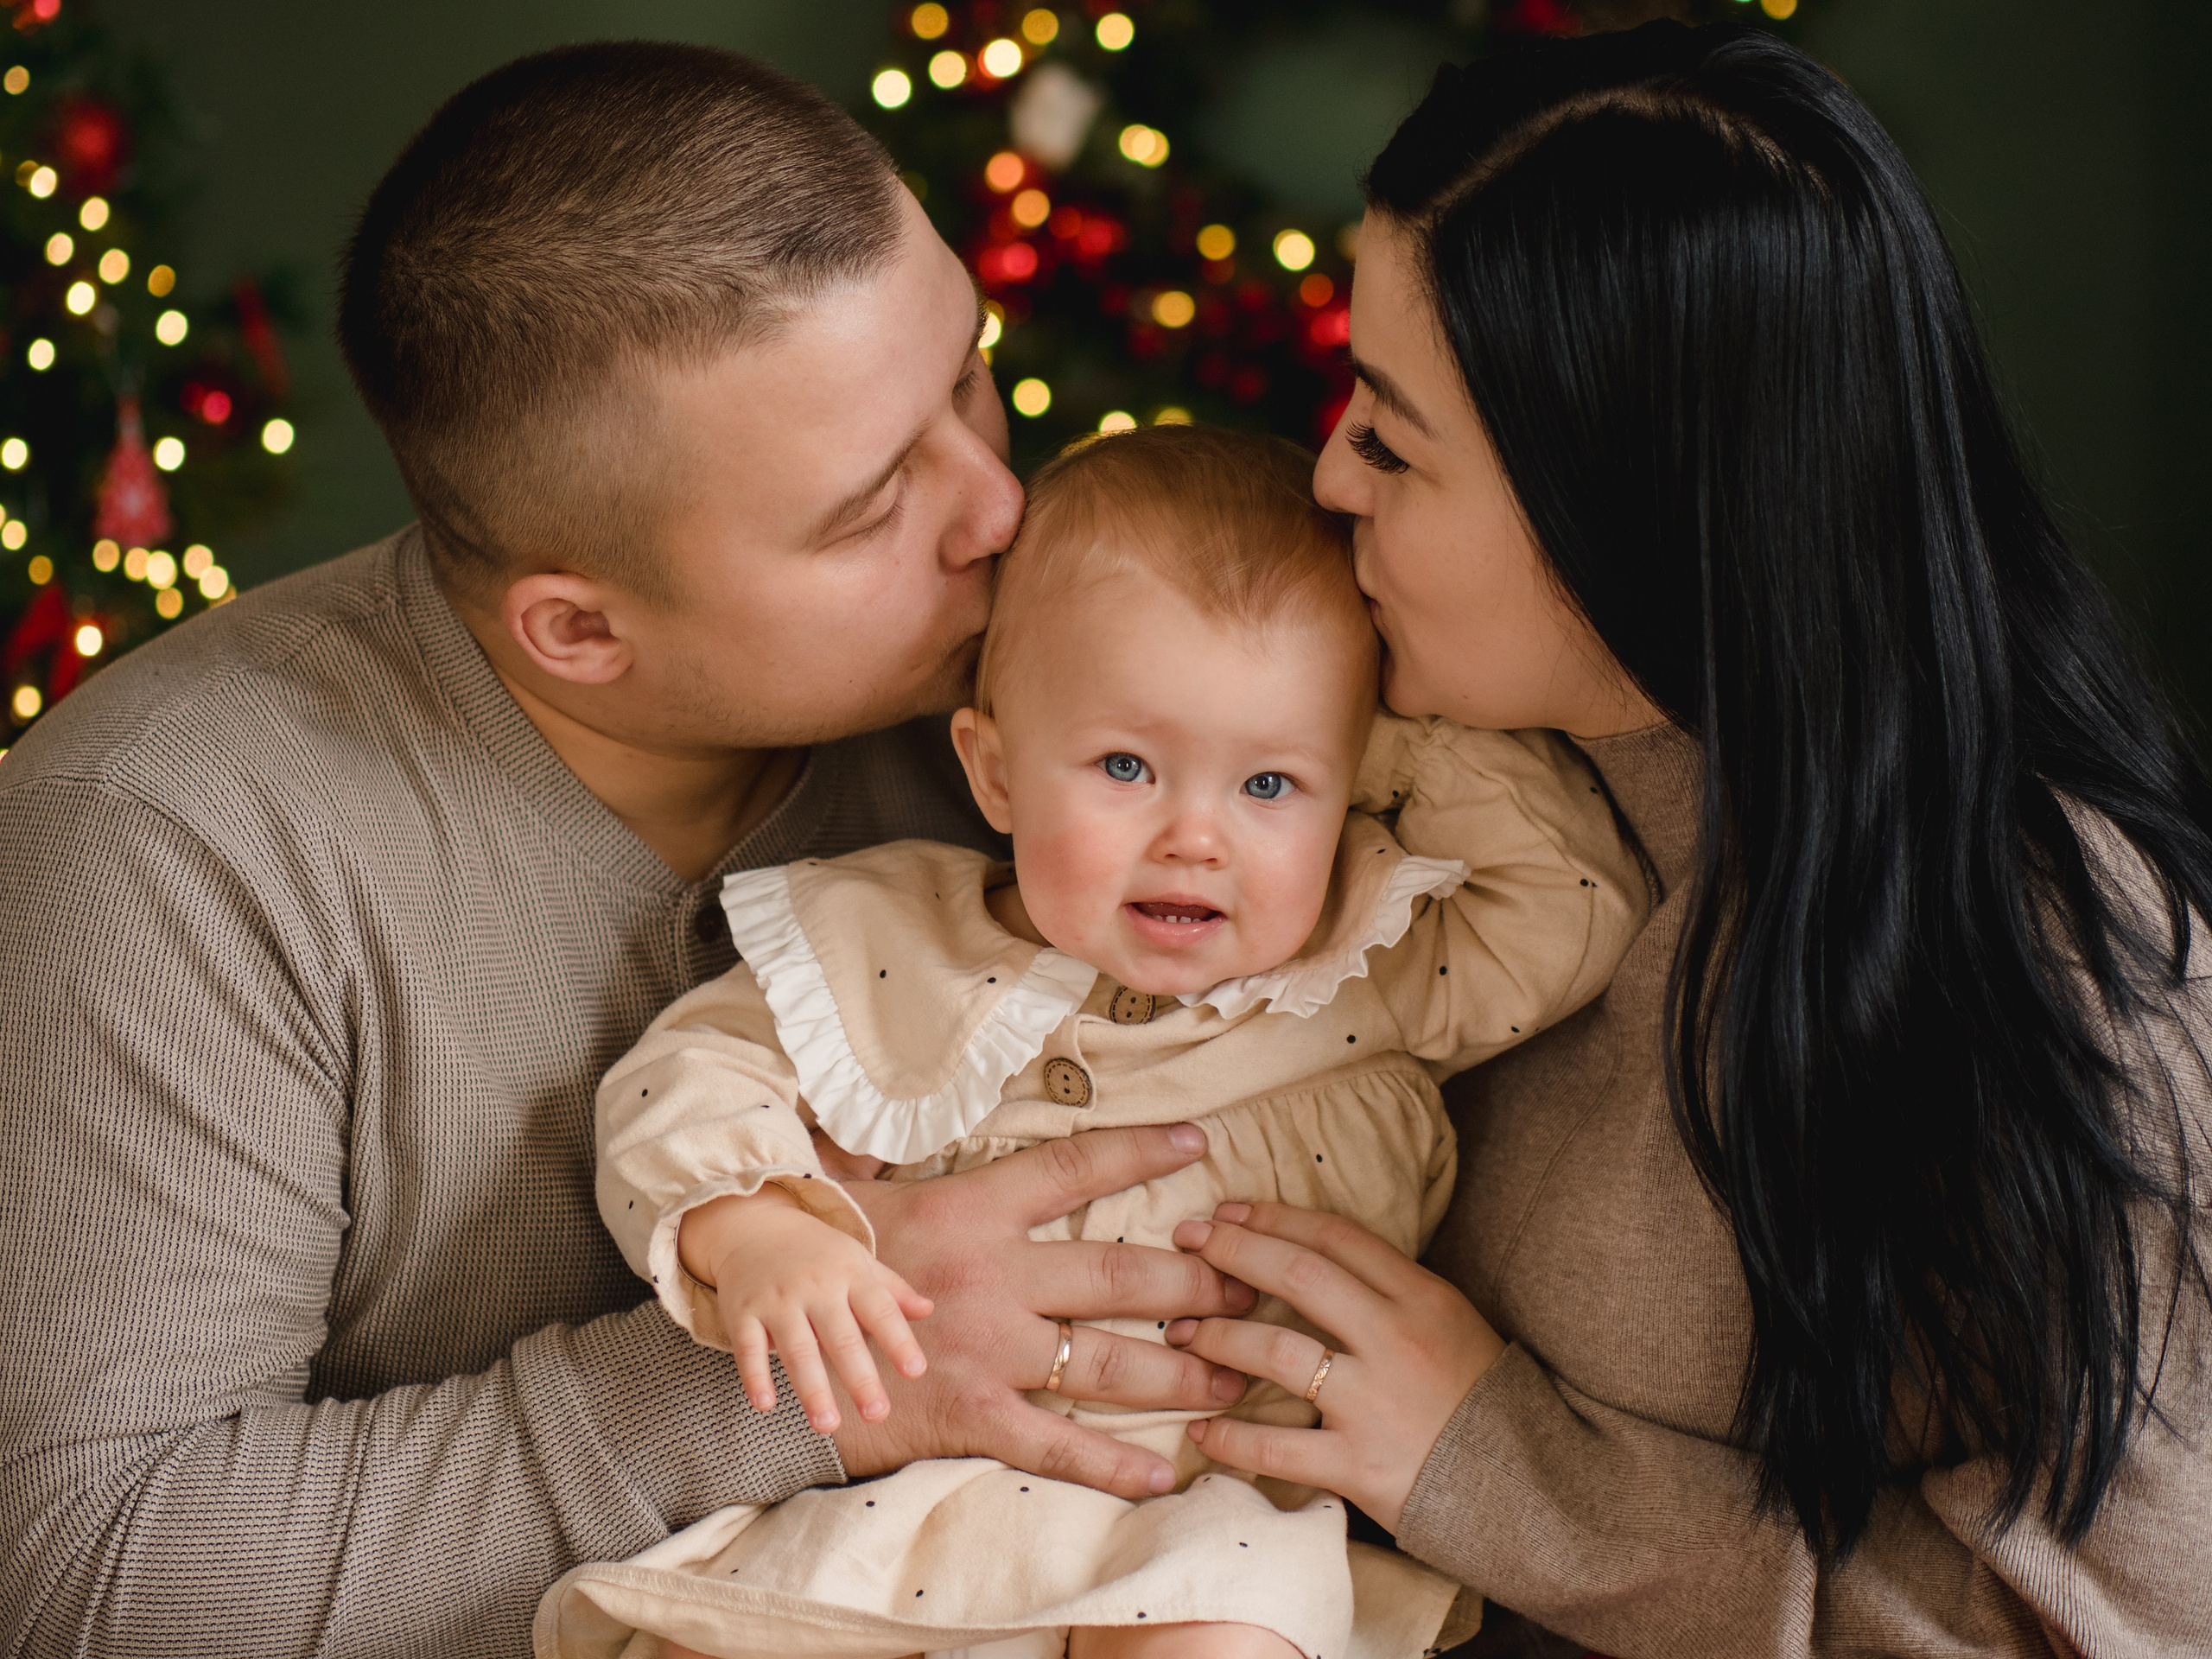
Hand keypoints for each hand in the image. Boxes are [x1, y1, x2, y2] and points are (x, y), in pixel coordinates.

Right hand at [680, 1187, 931, 1433]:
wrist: (754, 1227)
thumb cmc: (817, 1254)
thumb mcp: (857, 1261)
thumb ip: (891, 1290)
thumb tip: (928, 1310)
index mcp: (850, 1275)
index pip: (880, 1310)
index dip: (898, 1341)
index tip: (916, 1371)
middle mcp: (815, 1287)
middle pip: (841, 1337)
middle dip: (859, 1377)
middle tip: (877, 1414)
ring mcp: (777, 1300)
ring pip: (797, 1348)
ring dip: (811, 1388)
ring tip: (828, 1425)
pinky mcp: (743, 1312)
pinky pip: (748, 1347)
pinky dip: (755, 1375)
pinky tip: (765, 1404)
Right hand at [828, 1123, 1257, 1499]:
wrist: (763, 1327)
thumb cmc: (825, 1251)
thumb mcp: (873, 1184)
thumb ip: (911, 1145)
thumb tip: (916, 1098)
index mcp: (974, 1208)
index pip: (1075, 1168)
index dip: (1142, 1152)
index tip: (1200, 1146)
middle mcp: (992, 1276)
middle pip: (1121, 1274)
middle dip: (1198, 1284)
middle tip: (1252, 1288)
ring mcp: (986, 1350)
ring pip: (1109, 1361)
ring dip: (1182, 1370)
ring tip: (1236, 1370)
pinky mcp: (972, 1415)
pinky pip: (1058, 1445)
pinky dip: (1115, 1464)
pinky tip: (1166, 1472)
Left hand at [1165, 1201, 1504, 1532]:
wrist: (1529, 1491)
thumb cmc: (1481, 1402)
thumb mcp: (1451, 1324)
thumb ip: (1389, 1293)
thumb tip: (1311, 1257)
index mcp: (1421, 1297)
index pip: (1336, 1238)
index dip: (1275, 1217)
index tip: (1228, 1211)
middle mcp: (1394, 1339)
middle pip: (1298, 1275)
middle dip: (1233, 1251)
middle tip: (1187, 1243)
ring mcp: (1374, 1403)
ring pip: (1275, 1351)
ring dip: (1217, 1337)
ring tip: (1179, 1333)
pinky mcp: (1359, 1465)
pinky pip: (1277, 1448)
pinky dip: (1230, 1437)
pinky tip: (1199, 1430)